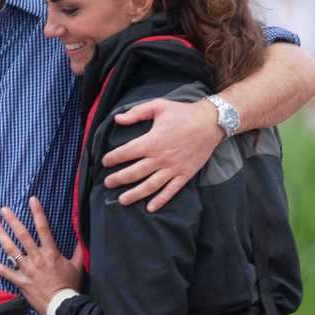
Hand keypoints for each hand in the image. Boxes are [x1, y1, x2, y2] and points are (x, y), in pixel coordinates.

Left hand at [0, 197, 82, 314]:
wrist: (62, 306)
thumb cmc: (70, 286)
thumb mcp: (78, 265)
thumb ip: (79, 249)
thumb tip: (82, 235)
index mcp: (51, 252)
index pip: (43, 228)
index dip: (38, 212)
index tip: (32, 200)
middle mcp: (37, 258)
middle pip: (23, 235)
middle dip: (13, 220)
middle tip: (4, 209)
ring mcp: (27, 269)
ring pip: (11, 250)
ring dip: (1, 236)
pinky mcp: (20, 281)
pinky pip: (4, 271)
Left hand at [102, 98, 221, 211]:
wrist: (210, 122)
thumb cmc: (183, 113)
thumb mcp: (158, 106)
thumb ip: (136, 112)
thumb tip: (117, 119)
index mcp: (151, 141)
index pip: (126, 152)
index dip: (113, 158)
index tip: (105, 161)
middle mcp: (160, 158)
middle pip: (134, 172)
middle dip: (118, 179)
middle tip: (107, 183)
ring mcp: (173, 168)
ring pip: (150, 186)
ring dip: (135, 194)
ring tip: (122, 200)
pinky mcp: (185, 174)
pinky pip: (171, 190)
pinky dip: (160, 200)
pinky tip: (150, 208)